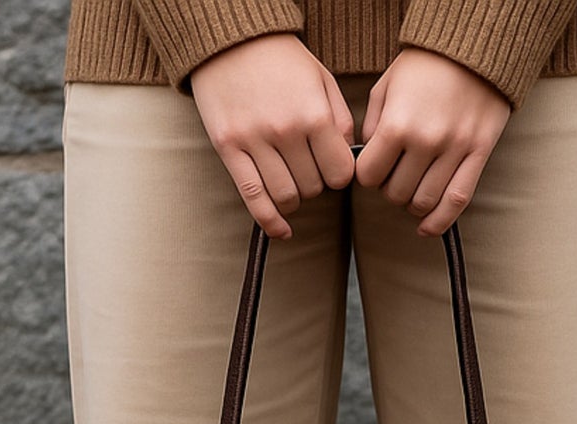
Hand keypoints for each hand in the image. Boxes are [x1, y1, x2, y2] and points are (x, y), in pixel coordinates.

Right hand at [190, 34, 356, 239]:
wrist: (232, 39)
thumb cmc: (281, 59)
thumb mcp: (321, 80)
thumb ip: (340, 119)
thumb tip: (348, 157)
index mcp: (314, 115)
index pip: (339, 175)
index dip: (338, 176)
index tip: (331, 168)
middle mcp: (286, 132)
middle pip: (312, 188)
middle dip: (315, 184)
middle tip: (307, 167)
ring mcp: (255, 142)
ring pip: (285, 197)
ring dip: (293, 199)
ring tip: (291, 182)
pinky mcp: (228, 149)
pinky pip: (252, 198)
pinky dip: (269, 221)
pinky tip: (282, 231)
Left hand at [354, 48, 511, 236]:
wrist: (474, 47)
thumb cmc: (424, 66)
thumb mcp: (386, 86)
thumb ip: (372, 125)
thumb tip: (367, 160)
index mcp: (397, 124)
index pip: (369, 176)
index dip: (367, 176)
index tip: (372, 170)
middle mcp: (426, 141)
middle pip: (395, 193)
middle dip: (389, 190)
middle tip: (394, 176)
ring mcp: (454, 150)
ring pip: (423, 202)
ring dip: (411, 204)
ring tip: (411, 191)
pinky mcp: (478, 154)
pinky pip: (457, 201)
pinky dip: (439, 222)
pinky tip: (426, 228)